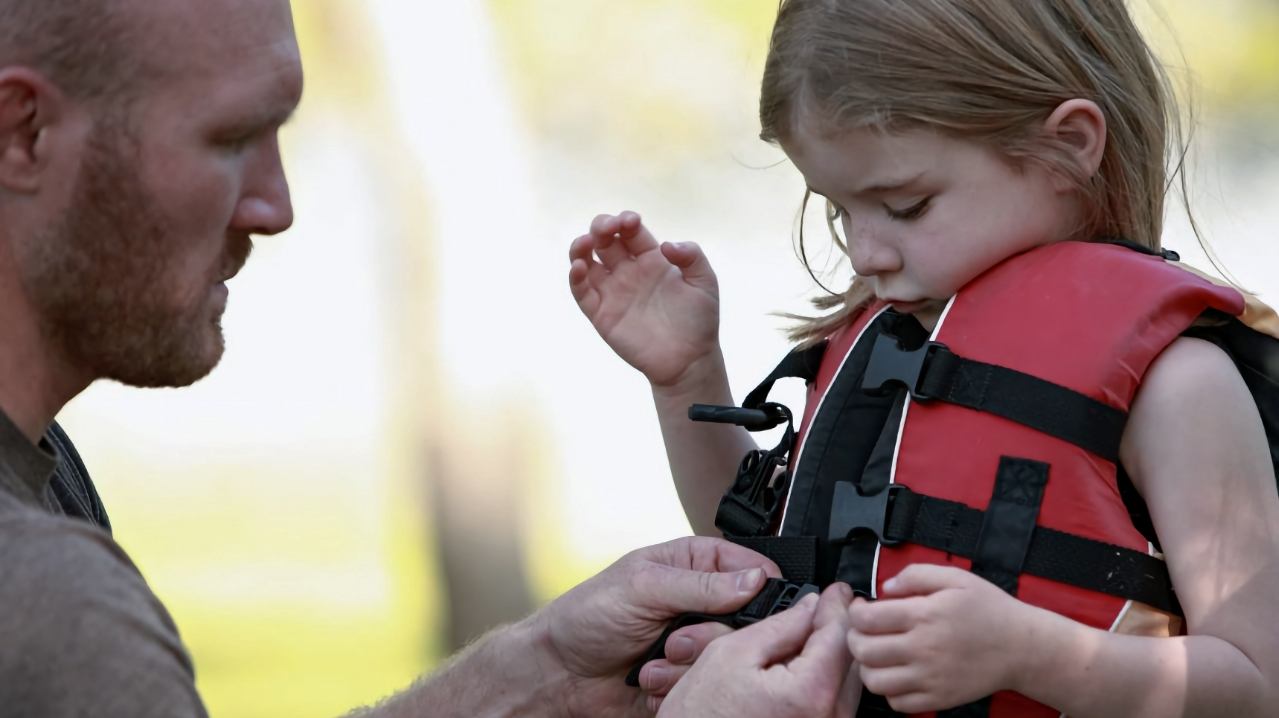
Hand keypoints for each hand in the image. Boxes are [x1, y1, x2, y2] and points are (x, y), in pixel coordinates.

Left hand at [533, 536, 780, 717]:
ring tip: (653, 661)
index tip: (750, 606)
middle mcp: (701, 604)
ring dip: (688, 665)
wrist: (559, 672)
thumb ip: (700, 583)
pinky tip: (649, 681)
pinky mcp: (689, 678)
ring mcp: (696, 643)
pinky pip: (708, 688)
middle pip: (746, 621)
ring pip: (729, 659)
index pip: (751, 567)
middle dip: (709, 636)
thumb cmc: (589, 615)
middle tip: (676, 639)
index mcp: (694, 566)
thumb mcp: (643, 586)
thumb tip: (754, 579)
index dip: (758, 586)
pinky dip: (678, 688)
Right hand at [568, 211, 720, 387]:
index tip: (631, 221)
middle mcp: (628, 271)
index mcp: (651, 259)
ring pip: (586, 261)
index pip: (630, 231)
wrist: (689, 360)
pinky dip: (575, 278)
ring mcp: (613, 292)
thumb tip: (666, 245)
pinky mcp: (601, 314)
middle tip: (608, 228)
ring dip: (581, 247)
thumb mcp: (705, 282)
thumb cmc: (699, 320)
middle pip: (604, 240)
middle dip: (602, 226)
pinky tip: (580, 267)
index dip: (626, 221)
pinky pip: (581, 292)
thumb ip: (692, 256)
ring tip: (586, 242)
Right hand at [657, 583, 858, 717]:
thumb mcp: (731, 654)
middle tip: (824, 607)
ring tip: (804, 639)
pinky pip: (834, 703)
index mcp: (810, 693)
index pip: (840, 634)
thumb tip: (809, 607)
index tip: (836, 590)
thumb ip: (779, 626)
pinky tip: (800, 670)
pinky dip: (824, 680)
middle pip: (851, 659)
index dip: (837, 605)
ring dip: (832, 655)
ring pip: (846, 682)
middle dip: (837, 628)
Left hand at [846, 564, 1032, 712]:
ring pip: (874, 681)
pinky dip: (889, 691)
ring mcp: (930, 678)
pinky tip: (897, 674)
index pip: (865, 618)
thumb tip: (886, 586)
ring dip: (867, 667)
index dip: (854, 611)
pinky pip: (897, 704)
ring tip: (877, 654)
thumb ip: (916, 575)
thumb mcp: (955, 577)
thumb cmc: (989, 610)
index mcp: (924, 615)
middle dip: (855, 637)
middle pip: (863, 650)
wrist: (1022, 647)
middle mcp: (923, 649)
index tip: (861, 608)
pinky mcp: (938, 699)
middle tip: (863, 631)